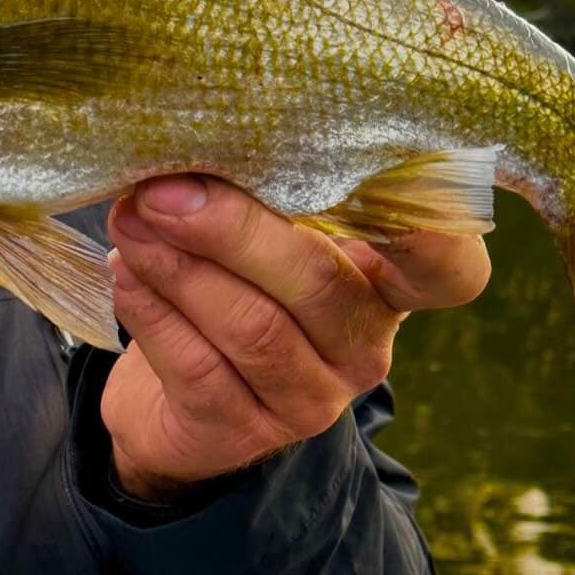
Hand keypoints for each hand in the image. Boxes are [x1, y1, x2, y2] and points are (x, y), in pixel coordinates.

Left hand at [102, 175, 489, 501]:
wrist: (170, 400)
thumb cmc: (232, 287)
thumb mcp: (264, 235)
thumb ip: (260, 193)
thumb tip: (203, 142)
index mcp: (389, 284)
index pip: (448, 267)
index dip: (427, 229)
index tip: (362, 167)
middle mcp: (364, 346)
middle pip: (318, 283)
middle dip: (233, 229)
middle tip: (165, 189)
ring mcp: (310, 399)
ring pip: (253, 327)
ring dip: (181, 268)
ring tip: (132, 222)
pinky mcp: (244, 433)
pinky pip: (199, 368)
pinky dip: (155, 313)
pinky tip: (126, 273)